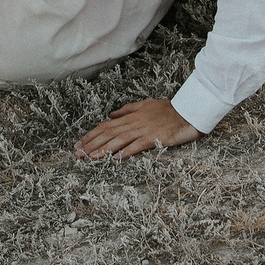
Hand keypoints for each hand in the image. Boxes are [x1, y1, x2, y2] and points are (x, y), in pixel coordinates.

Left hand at [74, 98, 197, 158]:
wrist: (187, 113)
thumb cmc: (167, 110)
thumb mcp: (145, 105)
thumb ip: (128, 110)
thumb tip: (112, 115)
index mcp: (131, 116)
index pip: (106, 125)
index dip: (91, 134)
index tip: (79, 143)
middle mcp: (134, 122)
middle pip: (108, 133)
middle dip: (91, 143)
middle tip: (77, 153)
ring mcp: (143, 130)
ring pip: (118, 140)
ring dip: (103, 149)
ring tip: (90, 157)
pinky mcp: (153, 138)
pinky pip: (136, 146)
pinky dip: (125, 152)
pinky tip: (115, 159)